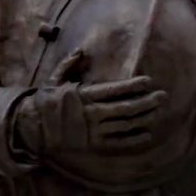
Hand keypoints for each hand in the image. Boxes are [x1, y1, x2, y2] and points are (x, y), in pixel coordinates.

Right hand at [13, 68, 166, 154]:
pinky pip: (118, 142)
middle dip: (146, 102)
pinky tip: (146, 133)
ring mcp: (93, 130)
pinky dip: (134, 138)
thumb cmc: (45, 102)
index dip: (133, 86)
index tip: (148, 82)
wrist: (32, 128)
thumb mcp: (53, 80)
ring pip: (125, 125)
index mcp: (83, 95)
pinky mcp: (93, 144)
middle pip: (125, 108)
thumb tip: (81, 51)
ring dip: (144, 118)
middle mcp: (91, 113)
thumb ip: (68, 64)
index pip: (114, 89)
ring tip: (158, 111)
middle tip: (162, 96)